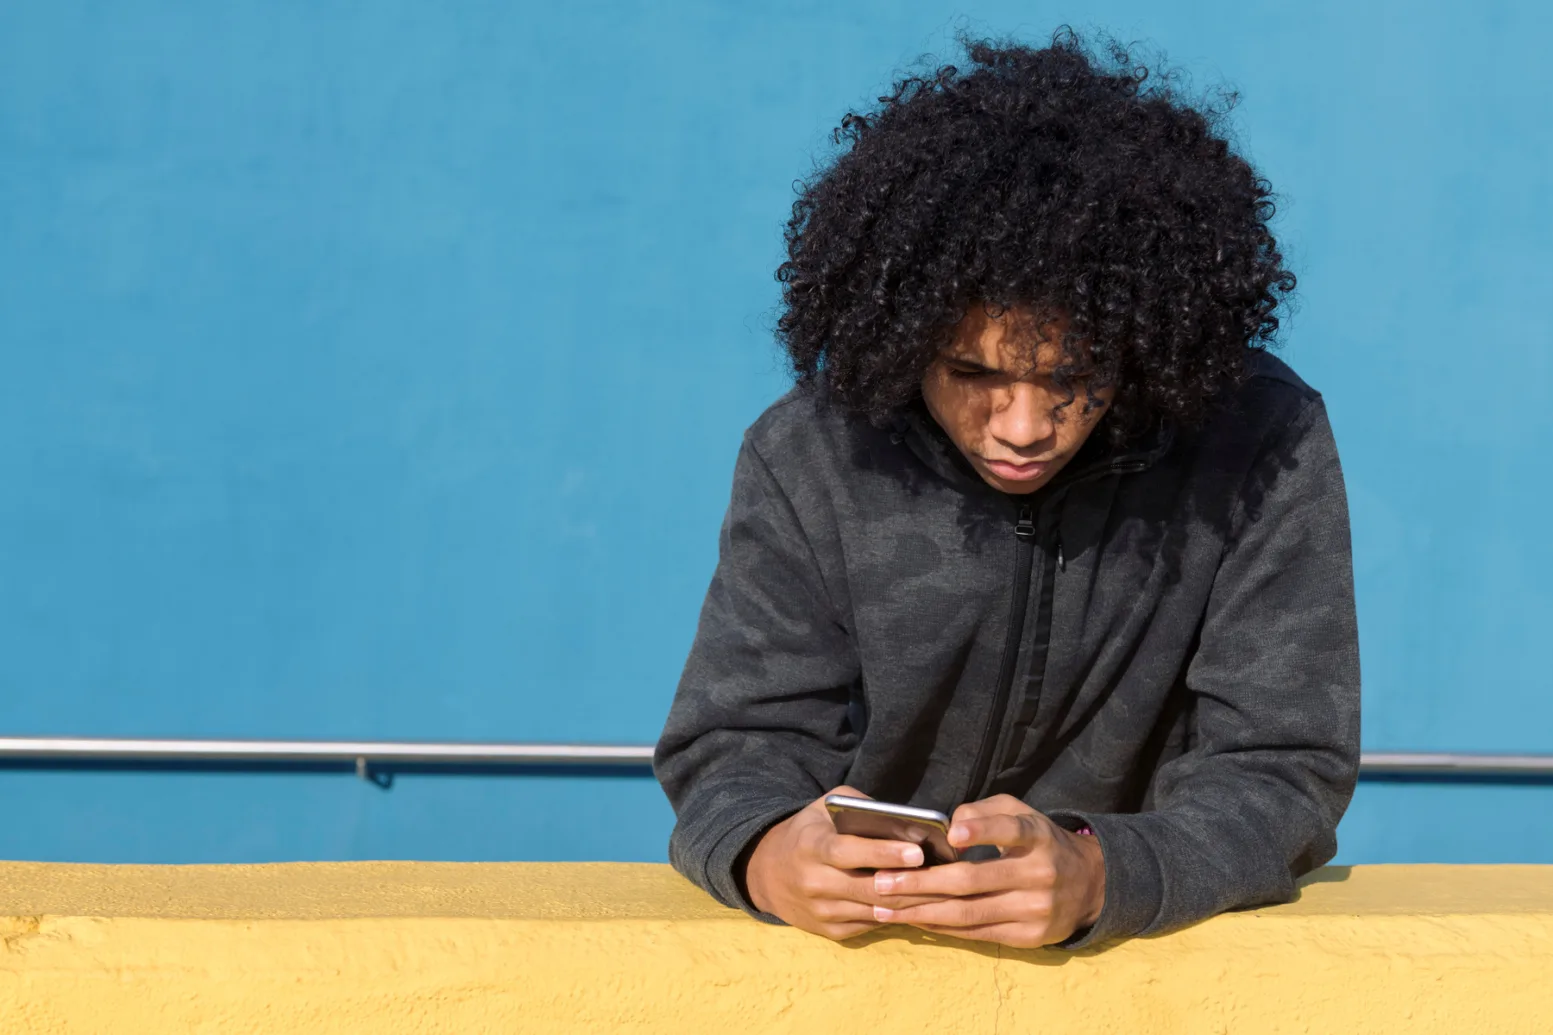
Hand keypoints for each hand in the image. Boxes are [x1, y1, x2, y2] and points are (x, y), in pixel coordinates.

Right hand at [743, 786, 927, 940]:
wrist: (768, 872)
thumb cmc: (809, 831)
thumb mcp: (825, 807)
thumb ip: (859, 807)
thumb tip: (904, 820)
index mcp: (812, 846)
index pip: (850, 852)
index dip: (884, 853)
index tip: (917, 852)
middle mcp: (814, 882)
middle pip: (869, 887)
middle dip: (910, 883)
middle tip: (946, 876)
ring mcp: (822, 911)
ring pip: (875, 911)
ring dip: (911, 903)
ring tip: (943, 892)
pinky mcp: (830, 932)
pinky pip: (871, 924)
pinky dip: (896, 915)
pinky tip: (920, 905)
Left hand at [869, 794, 1104, 947]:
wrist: (1089, 885)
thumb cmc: (1039, 842)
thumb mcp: (1022, 814)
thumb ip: (986, 811)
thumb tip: (948, 826)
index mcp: (1038, 836)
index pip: (1010, 830)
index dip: (982, 830)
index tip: (952, 832)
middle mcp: (1039, 874)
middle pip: (972, 881)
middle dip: (921, 883)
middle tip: (881, 882)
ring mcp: (1036, 910)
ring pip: (968, 913)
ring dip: (921, 912)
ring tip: (883, 907)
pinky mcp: (1030, 937)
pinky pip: (977, 934)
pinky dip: (942, 927)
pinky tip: (914, 920)